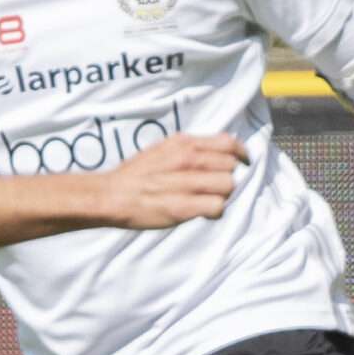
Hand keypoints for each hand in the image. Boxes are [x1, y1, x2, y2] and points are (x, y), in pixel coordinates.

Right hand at [103, 133, 245, 228]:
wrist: (111, 195)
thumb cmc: (137, 174)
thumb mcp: (164, 148)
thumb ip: (190, 147)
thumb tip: (220, 147)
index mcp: (184, 143)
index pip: (228, 143)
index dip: (240, 154)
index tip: (242, 163)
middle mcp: (187, 159)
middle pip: (231, 167)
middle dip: (228, 177)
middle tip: (214, 186)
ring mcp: (186, 183)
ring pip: (228, 186)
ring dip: (222, 195)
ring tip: (207, 199)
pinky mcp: (183, 207)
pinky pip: (217, 207)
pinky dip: (214, 211)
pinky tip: (202, 211)